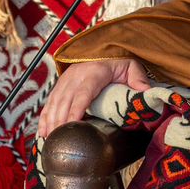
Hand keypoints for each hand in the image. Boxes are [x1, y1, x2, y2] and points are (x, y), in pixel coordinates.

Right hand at [36, 58, 151, 138]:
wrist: (103, 49)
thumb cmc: (117, 61)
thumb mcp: (131, 66)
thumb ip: (138, 79)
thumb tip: (146, 93)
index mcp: (94, 72)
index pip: (84, 93)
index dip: (76, 109)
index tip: (72, 124)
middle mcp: (76, 75)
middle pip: (65, 100)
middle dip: (61, 120)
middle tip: (60, 139)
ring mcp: (66, 80)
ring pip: (55, 102)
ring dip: (51, 121)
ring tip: (50, 139)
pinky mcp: (60, 85)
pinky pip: (50, 101)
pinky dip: (45, 117)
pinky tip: (43, 131)